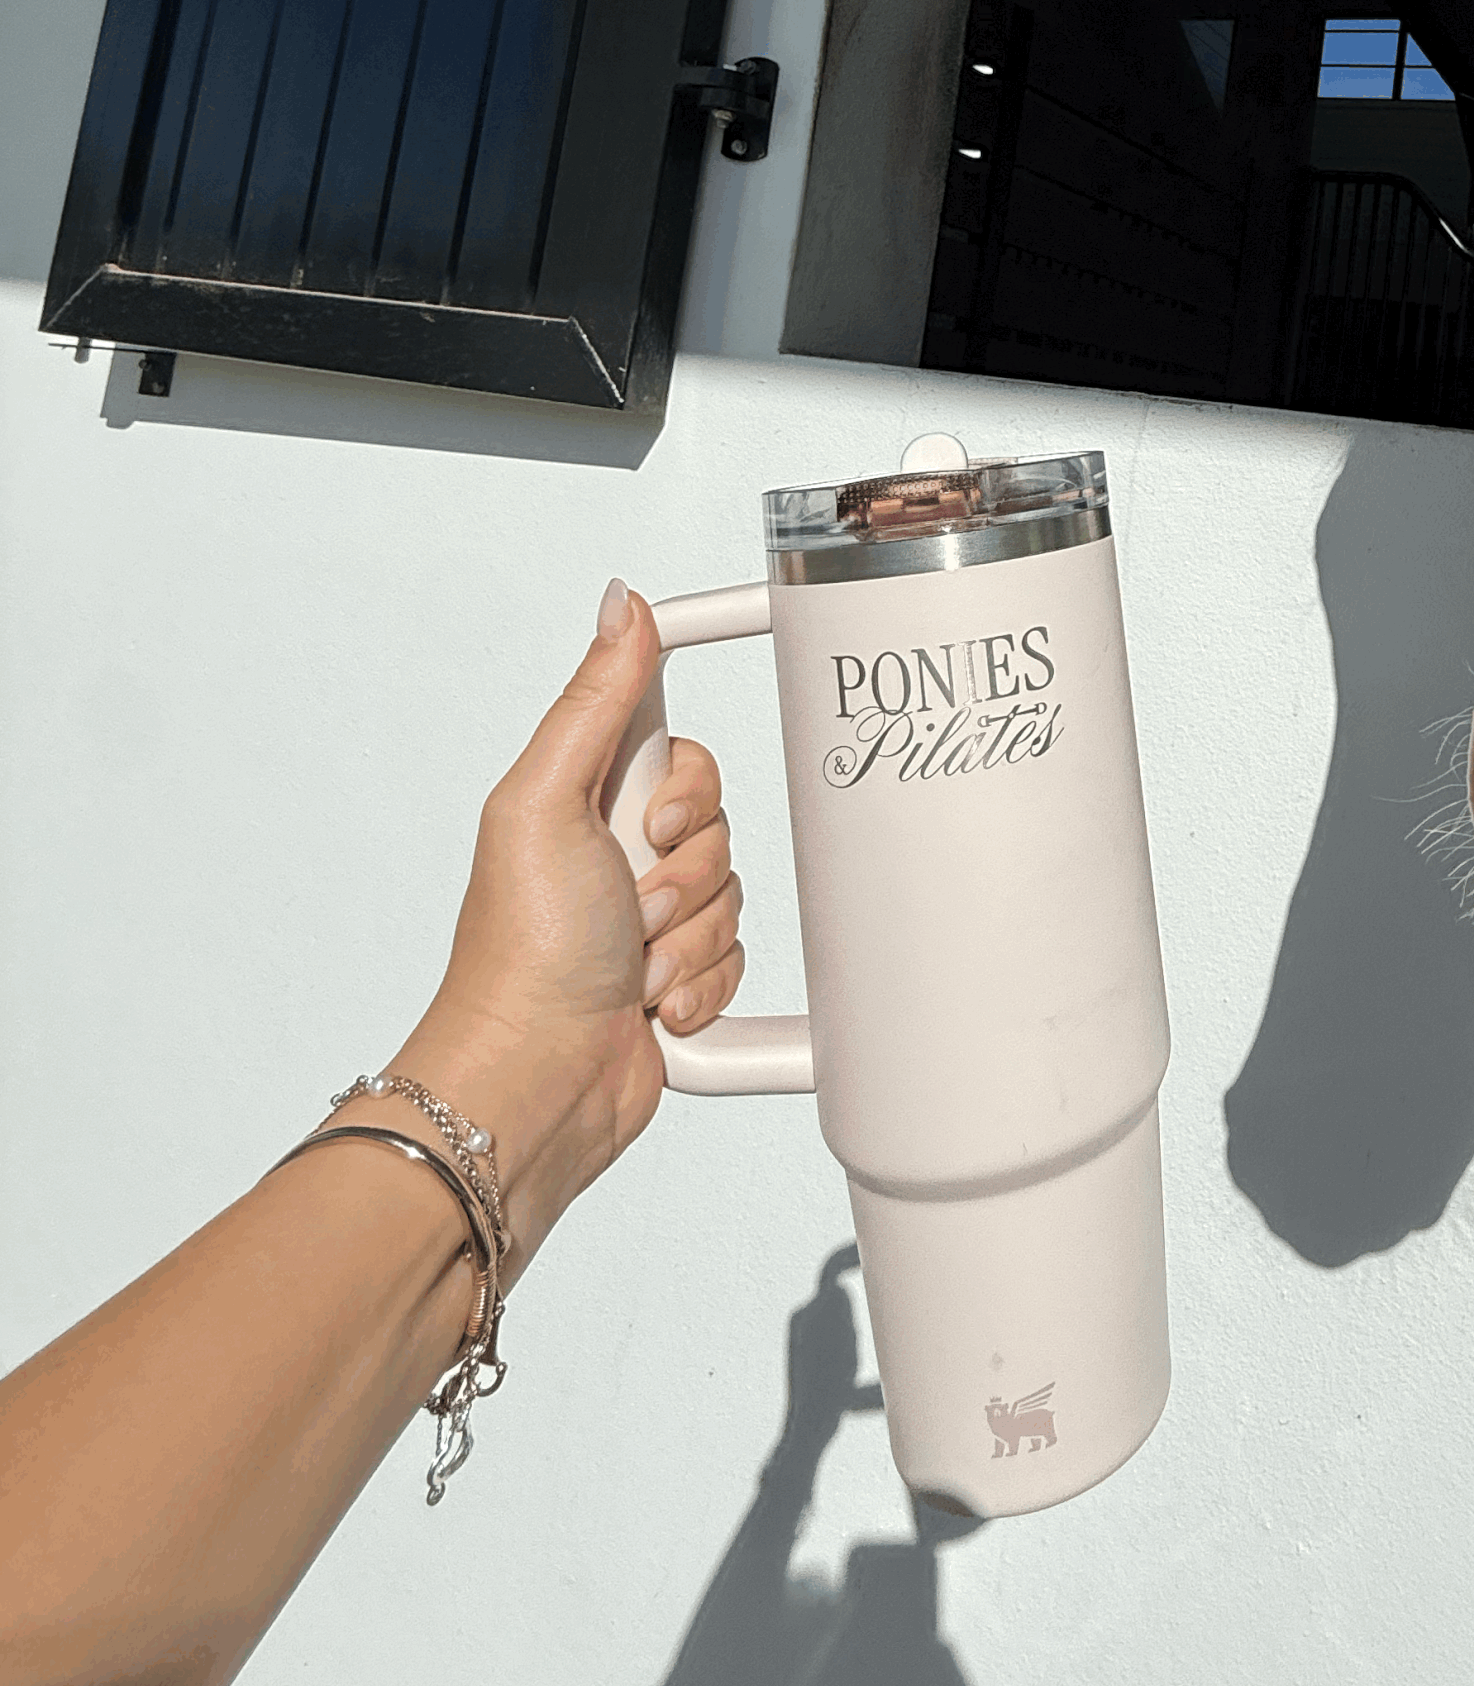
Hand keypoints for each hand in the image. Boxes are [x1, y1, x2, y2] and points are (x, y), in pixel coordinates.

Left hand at [367, 582, 744, 1273]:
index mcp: (584, 799)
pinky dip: (702, 987)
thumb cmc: (521, 952)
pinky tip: (650, 1005)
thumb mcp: (546, 803)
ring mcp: (650, 921)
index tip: (659, 817)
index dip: (684, 784)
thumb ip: (595, 700)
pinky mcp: (681, 979)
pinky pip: (739, 960)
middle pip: (719, 825)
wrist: (536, 1084)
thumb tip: (621, 600)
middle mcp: (617, 854)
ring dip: (689, 940)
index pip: (682, 750)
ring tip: (628, 966)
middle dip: (684, 876)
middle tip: (627, 906)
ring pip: (733, 896)